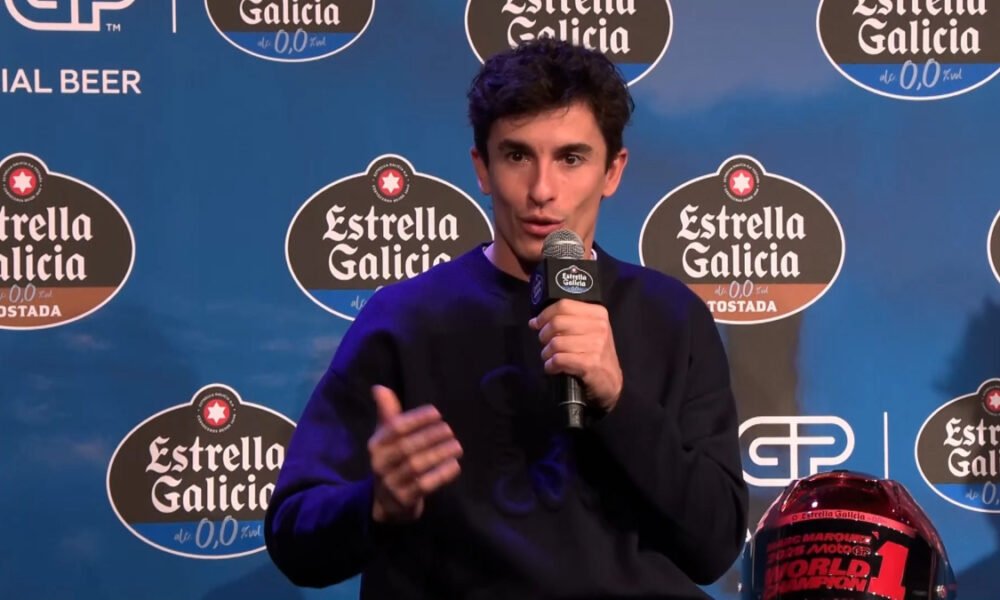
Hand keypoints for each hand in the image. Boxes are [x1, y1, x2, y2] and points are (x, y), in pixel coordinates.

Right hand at [368, 385, 462, 522]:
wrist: (386, 502)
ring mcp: (391, 483)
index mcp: (376, 445)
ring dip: (439, 454)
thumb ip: (388, 413)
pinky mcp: (404, 500)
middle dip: (430, 436)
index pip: (395, 428)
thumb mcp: (386, 438)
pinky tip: (455, 465)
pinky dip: (441, 475)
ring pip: (416, 466)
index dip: (417, 419)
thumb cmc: (392, 461)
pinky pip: (424, 485)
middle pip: (406, 447)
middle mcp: (380, 464)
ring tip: (457, 446)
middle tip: (449, 430)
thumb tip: (379, 388)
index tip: (437, 413)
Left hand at [529, 299, 622, 411]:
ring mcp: (596, 345)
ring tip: (550, 358)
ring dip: (547, 353)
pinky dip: (551, 365)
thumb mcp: (587, 331)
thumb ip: (565, 322)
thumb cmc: (595, 353)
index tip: (536, 324)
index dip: (545, 314)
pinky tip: (553, 367)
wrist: (610, 381)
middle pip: (557, 322)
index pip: (564, 305)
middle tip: (545, 344)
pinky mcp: (590, 363)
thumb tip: (534, 322)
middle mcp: (599, 326)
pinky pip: (559, 359)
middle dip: (544, 335)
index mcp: (597, 313)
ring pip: (556, 343)